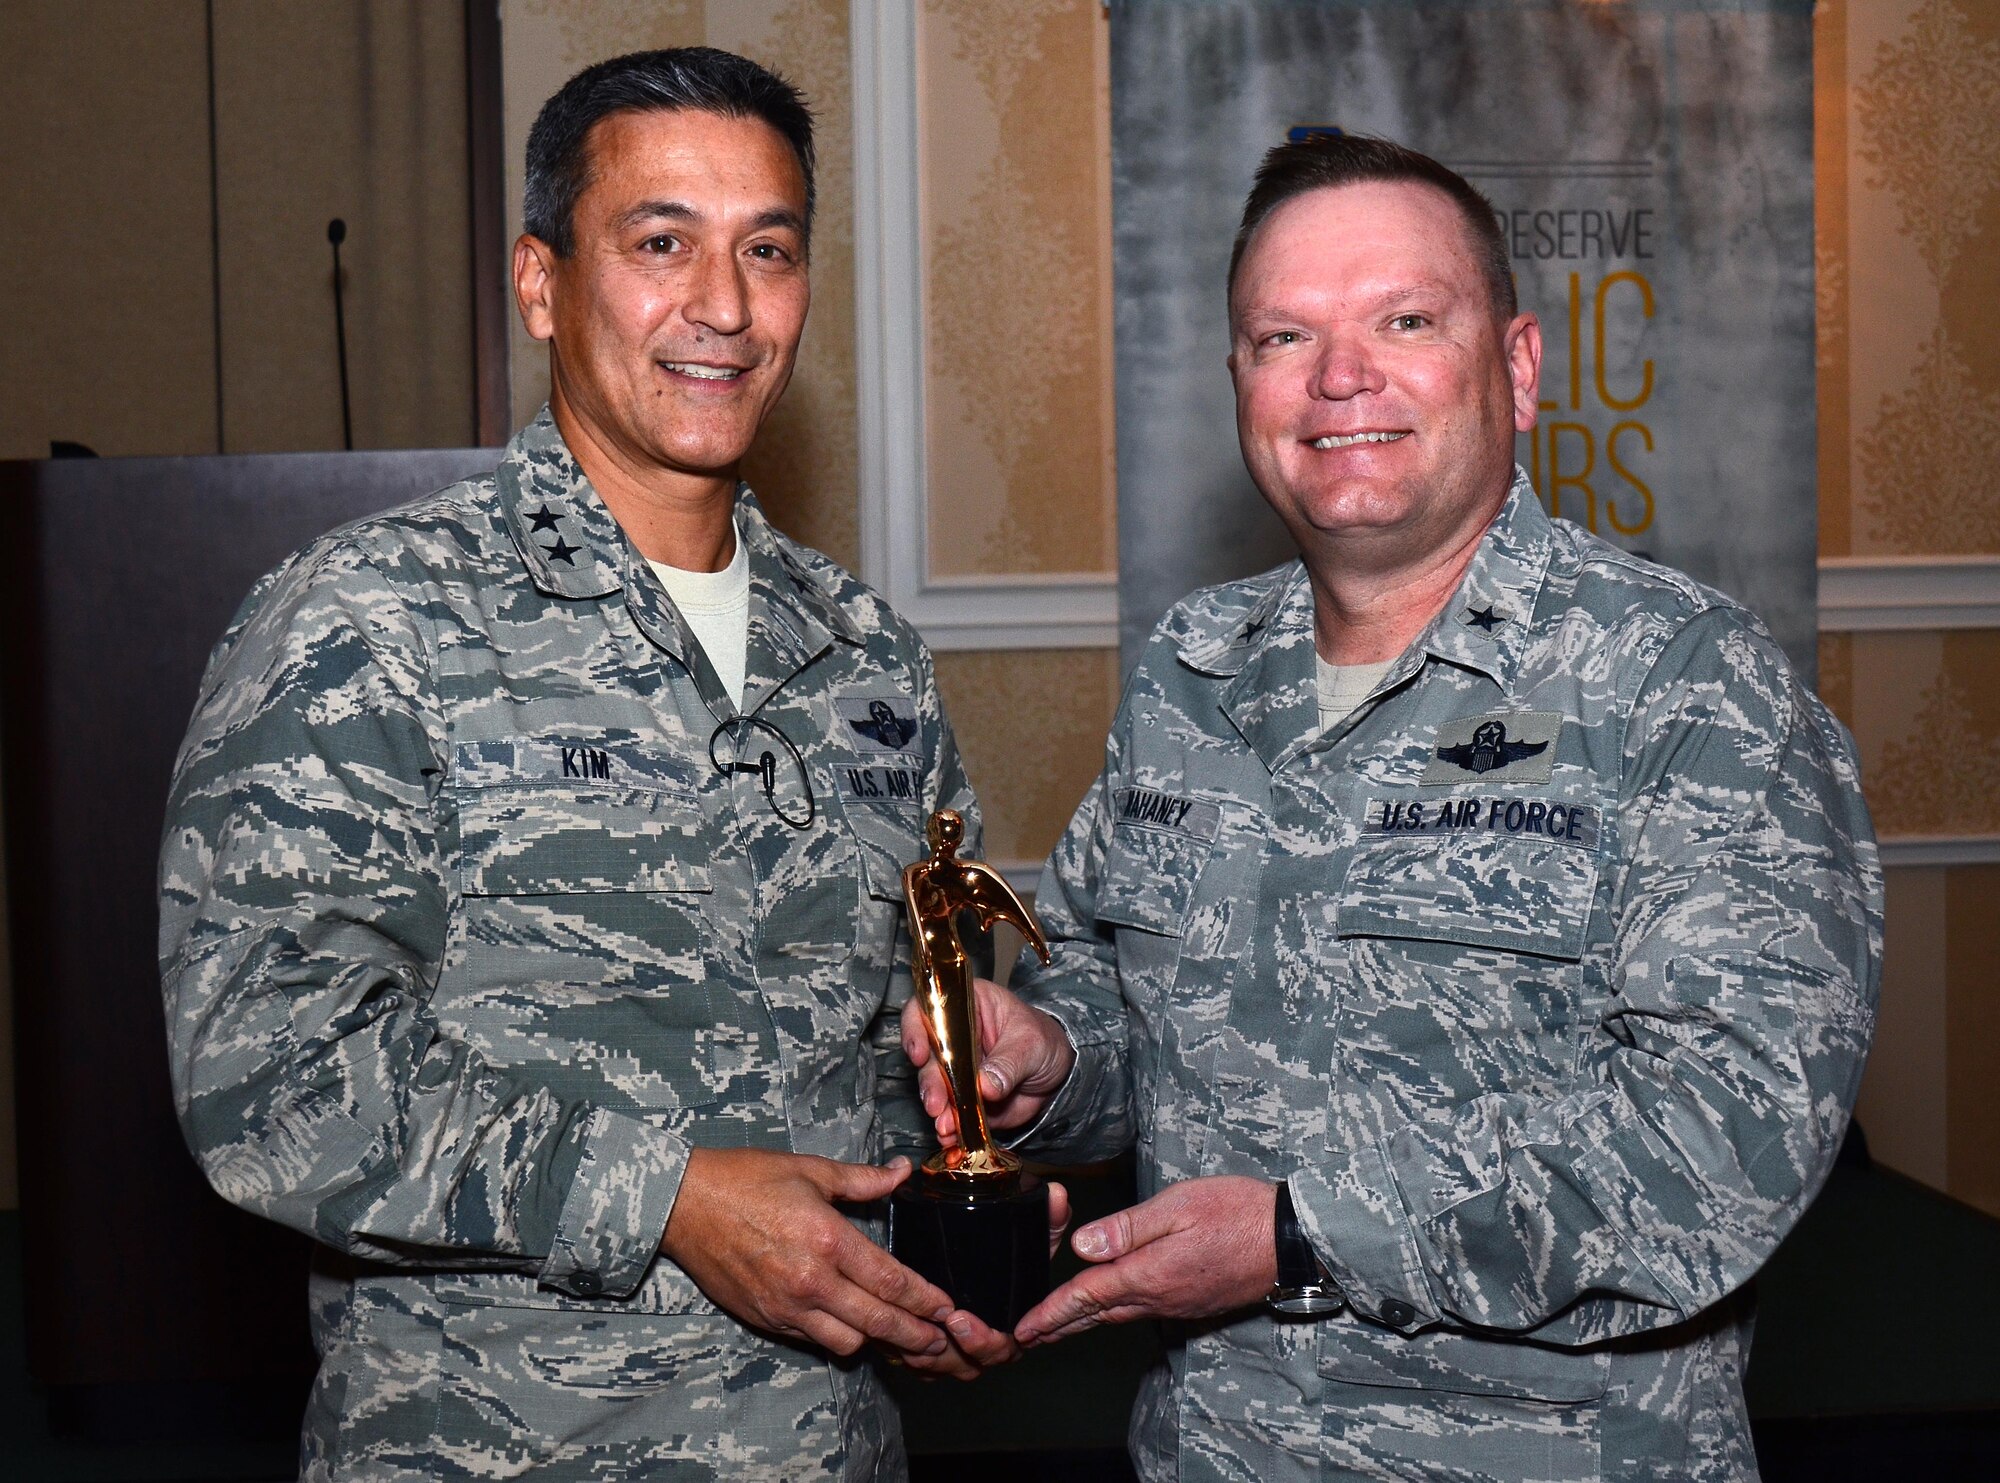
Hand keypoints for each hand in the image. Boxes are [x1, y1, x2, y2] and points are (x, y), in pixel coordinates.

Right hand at [662, 1148, 950, 1360]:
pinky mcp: (766, 1319)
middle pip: (877, 1321)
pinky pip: (813, 1340)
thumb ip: (862, 1179)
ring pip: (848, 1341)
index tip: (946, 1307)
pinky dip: (837, 1337)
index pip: (891, 1280)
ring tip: (898, 1337)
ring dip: (876, 1340)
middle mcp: (811, 1281)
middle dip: (914, 1334)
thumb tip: (902, 1172)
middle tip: (939, 1341)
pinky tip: (852, 1328)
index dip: (924, 1299)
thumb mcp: (810, 1170)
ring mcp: (786, 1306)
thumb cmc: (747, 1179)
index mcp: (828, 1239)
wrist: (684, 1204)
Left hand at [892, 1179, 1072, 1379]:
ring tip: (912, 1331)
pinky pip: (922, 1366)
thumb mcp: (1036, 1234)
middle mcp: (990, 1342)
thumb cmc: (1018, 1254)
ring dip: (929, 1354)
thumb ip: (1051, 1217)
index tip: (961, 1319)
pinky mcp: (937, 1350)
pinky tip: (897, 1340)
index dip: (985, 1341)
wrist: (994, 1261)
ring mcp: (963, 1349)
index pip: (1005, 1347)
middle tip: (944, 1319)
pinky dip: (911, 1357)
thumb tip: (1059, 1195)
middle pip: (973, 1363)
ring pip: (945, 1367)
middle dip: (955, 1346)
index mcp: (1014, 1325)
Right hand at [900, 979, 1075, 1147]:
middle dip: (930, 1081)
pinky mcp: (962, 1096)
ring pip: (934, 1087)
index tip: (920, 1055)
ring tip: (947, 1125)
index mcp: (967, 1007)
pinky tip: (952, 1136)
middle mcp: (954, 1037)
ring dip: (937, 1107)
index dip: (915, 1028)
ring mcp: (956, 1069)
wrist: (1058, 1074)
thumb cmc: (1044, 1041)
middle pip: (927, 1054)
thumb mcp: (1031, 1044)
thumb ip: (1008, 1064)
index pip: (928, 1008)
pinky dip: (950, 1125)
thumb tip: (985, 1087)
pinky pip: (951, 1111)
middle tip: (936, 1103)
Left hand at [1013, 1176, 1275, 1344]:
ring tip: (1056, 1326)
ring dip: (1084, 1321)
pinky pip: (1142, 1312)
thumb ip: (1128, 1227)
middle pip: (1098, 1314)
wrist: (1293, 1241)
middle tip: (1026, 1336)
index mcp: (1150, 1274)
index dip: (1051, 1312)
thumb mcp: (1179, 1205)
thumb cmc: (1239, 1213)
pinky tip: (1109, 1308)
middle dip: (1059, 1326)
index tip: (1023, 1328)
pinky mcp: (1193, 1301)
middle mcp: (1160, 1297)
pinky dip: (1113, 1314)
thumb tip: (1082, 1245)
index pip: (1087, 1296)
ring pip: (1119, 1315)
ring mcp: (1178, 1303)